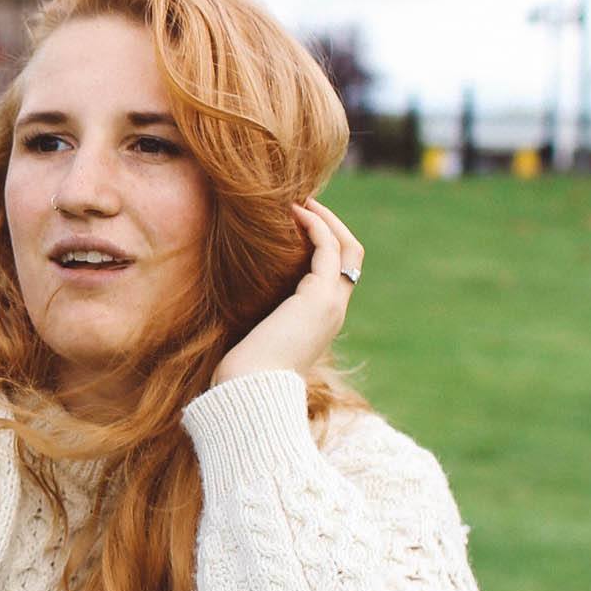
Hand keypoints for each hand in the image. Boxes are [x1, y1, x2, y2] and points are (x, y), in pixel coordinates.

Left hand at [212, 198, 365, 387]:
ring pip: (346, 247)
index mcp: (323, 320)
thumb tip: (238, 305)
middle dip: (332, 225)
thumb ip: (261, 317)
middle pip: (352, 256)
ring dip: (324, 218)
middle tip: (304, 203)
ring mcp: (331, 303)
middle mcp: (335, 310)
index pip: (338, 272)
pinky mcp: (319, 296)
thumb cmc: (245, 372)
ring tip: (299, 200)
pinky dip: (315, 225)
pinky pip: (327, 248)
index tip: (298, 222)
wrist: (252, 390)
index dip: (324, 243)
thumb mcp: (257, 337)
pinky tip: (294, 212)